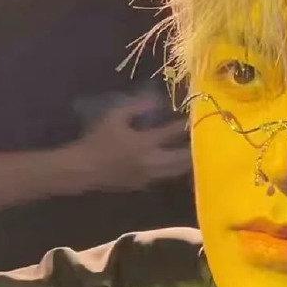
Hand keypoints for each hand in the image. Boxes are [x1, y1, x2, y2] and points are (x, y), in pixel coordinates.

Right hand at [76, 94, 190, 191]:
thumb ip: (137, 107)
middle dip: (194, 148)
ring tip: (196, 153)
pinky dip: (173, 170)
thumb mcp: (114, 117)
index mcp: (144, 143)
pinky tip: (175, 164)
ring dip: (186, 162)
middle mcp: (151, 162)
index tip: (195, 117)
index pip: (171, 132)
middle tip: (202, 140)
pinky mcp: (143, 185)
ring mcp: (148, 176)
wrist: (84, 169)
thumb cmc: (97, 140)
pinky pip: (164, 177)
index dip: (184, 125)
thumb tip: (157, 101)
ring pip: (175, 171)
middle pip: (181, 158)